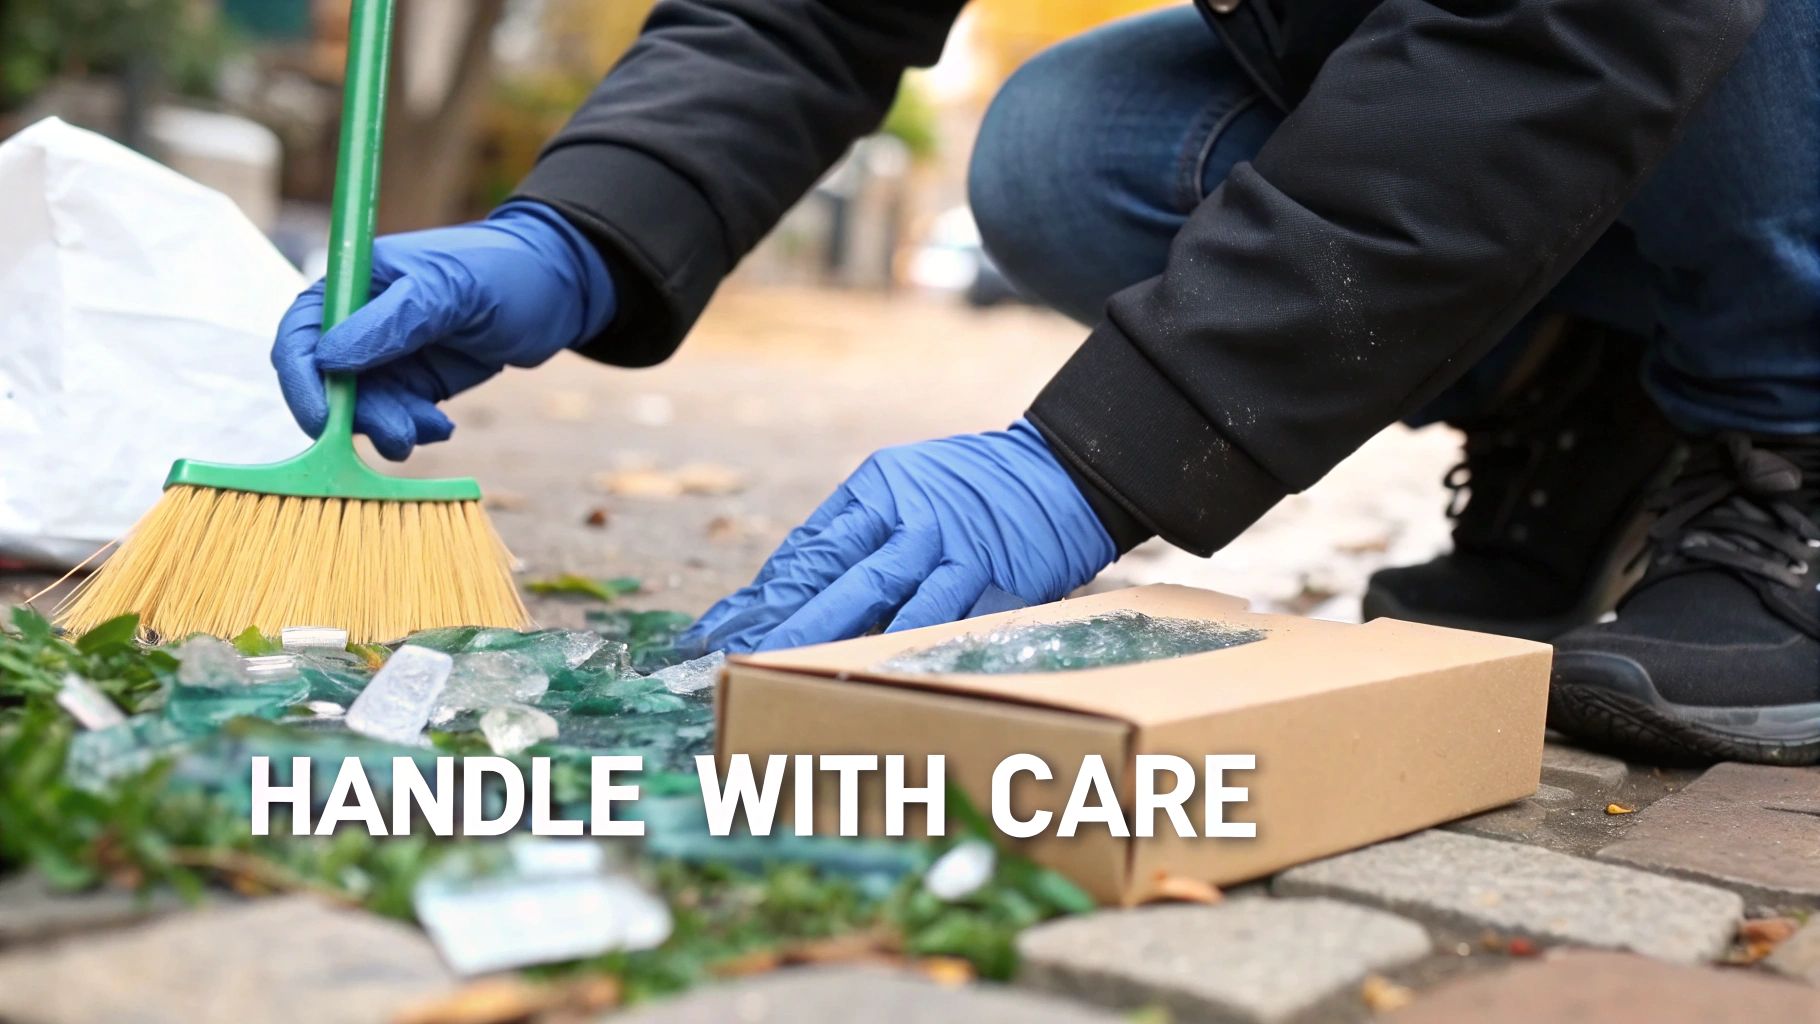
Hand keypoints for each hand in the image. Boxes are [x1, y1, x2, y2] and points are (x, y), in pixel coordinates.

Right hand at [272, 201, 614, 459]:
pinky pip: (397, 416)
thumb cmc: (504, 269)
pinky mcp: (417, 382)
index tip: (320, 420)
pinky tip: (443, 425)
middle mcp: (362, 321)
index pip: (301, 333)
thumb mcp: (451, 290)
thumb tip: (328, 359)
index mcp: (355, 283)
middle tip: (400, 436)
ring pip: (364, 408)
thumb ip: (393, 323)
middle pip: (328, 383)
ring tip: (432, 426)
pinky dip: (414, 428)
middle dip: (358, 416)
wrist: (560, 288)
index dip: (300, 379)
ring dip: (390, 427)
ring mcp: (389, 355)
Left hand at [685, 420, 1116, 652]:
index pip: (808, 549)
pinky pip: (941, 618)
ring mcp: (950, 547)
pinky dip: (902, 647)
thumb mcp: (906, 488)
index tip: (717, 634)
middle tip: (734, 660)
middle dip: (781, 623)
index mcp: (878, 489)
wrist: (1064, 471)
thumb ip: (854, 536)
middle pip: (833, 575)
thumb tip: (785, 594)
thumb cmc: (974, 489)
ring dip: (829, 639)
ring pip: (879, 598)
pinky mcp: (990, 576)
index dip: (762, 596)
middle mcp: (909, 515)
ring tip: (783, 672)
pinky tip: (869, 672)